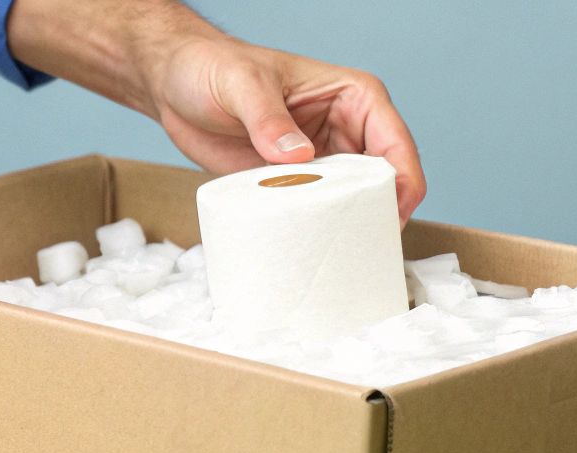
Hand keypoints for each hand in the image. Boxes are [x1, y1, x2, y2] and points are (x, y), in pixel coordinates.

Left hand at [8, 0, 426, 220]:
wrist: (174, 86)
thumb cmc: (212, 68)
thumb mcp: (241, 85)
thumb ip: (267, 118)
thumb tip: (297, 156)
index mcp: (352, 97)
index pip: (394, 141)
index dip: (402, 181)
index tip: (392, 216)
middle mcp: (345, 129)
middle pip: (382, 181)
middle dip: (380, 215)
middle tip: (365, 251)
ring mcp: (320, 159)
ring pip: (351, 201)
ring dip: (348, 228)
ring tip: (340, 259)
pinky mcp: (292, 182)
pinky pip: (314, 211)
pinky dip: (315, 232)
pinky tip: (308, 252)